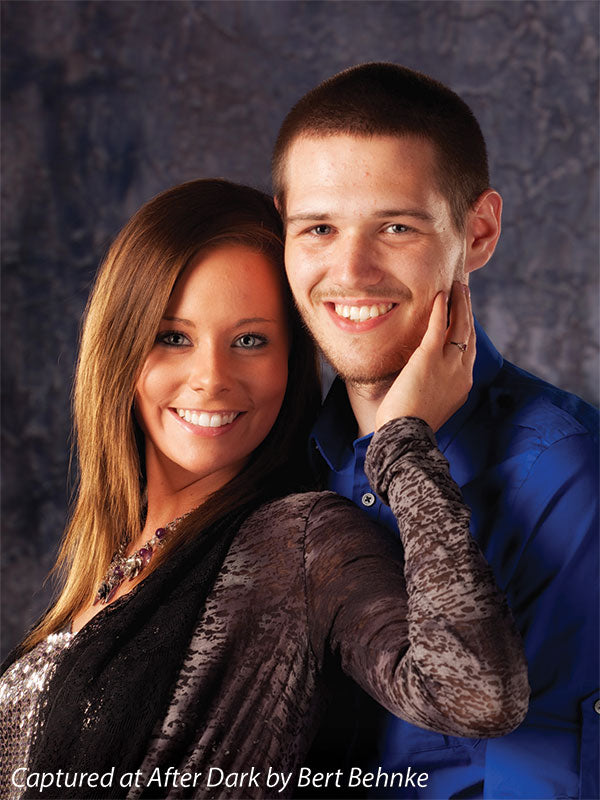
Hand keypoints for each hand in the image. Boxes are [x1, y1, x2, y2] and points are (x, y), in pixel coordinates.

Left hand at [375, 282, 475, 431]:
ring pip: (459, 326)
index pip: (468, 351)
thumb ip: (432, 386)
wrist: (406, 436)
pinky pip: (438, 328)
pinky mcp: (429, 358)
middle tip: (465, 292)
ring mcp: (448, 365)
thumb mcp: (430, 404)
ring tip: (457, 286)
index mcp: (462, 385)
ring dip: (459, 303)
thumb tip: (421, 376)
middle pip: (468, 334)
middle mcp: (461, 372)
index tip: (464, 315)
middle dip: (467, 311)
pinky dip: (441, 310)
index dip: (466, 330)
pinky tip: (440, 295)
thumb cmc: (409, 425)